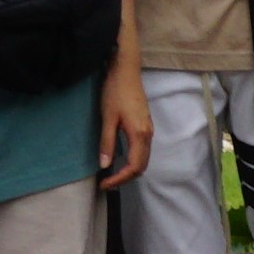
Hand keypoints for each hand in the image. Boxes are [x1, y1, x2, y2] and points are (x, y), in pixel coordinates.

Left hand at [96, 66, 152, 189]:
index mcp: (140, 134)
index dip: (119, 179)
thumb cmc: (115, 91)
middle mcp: (148, 134)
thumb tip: (104, 165)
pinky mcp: (145, 124)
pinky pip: (143, 150)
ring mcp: (149, 129)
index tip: (104, 184)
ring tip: (112, 174)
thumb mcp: (107, 117)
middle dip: (125, 178)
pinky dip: (133, 160)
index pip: (133, 167)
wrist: (126, 69)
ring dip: (130, 170)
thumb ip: (107, 142)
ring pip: (144, 159)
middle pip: (142, 166)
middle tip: (107, 182)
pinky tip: (120, 159)